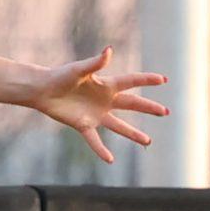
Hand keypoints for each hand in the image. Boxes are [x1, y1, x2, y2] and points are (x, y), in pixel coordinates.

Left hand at [29, 49, 168, 164]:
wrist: (43, 90)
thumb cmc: (60, 76)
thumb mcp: (79, 70)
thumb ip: (96, 63)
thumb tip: (109, 50)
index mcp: (106, 84)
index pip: (131, 81)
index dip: (147, 80)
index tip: (164, 80)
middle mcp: (105, 100)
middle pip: (132, 104)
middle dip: (149, 108)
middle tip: (165, 112)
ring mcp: (96, 114)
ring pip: (119, 126)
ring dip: (134, 134)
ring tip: (148, 142)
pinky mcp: (83, 125)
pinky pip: (95, 140)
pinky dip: (101, 150)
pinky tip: (110, 160)